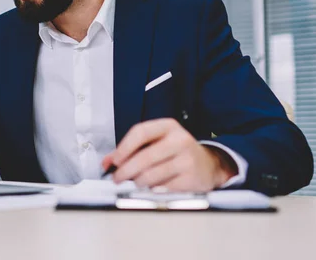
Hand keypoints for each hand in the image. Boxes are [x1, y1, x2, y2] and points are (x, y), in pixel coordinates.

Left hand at [102, 118, 236, 191]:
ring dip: (138, 182)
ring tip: (135, 182)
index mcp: (168, 126)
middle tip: (117, 178)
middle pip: (144, 156)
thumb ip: (130, 150)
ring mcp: (187, 159)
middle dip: (126, 170)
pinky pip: (163, 188)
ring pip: (152, 175)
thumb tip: (106, 162)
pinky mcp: (192, 178)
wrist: (208, 165)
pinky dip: (153, 190)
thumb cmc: (176, 152)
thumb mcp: (156, 143)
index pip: (140, 132)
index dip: (123, 147)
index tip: (114, 160)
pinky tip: (153, 187)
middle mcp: (179, 140)